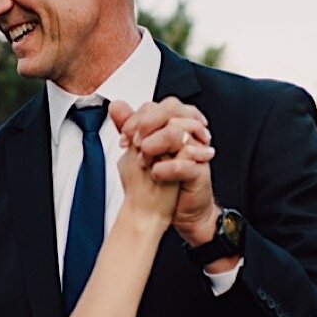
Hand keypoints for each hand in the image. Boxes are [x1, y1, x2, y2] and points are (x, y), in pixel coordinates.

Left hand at [112, 97, 218, 245]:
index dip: (136, 117)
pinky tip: (156, 173)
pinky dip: (169, 167)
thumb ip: (130, 127)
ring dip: (157, 142)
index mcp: (171, 125)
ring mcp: (195, 150)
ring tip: (144, 159)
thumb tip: (116, 106)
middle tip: (134, 141)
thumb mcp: (140, 151)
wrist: (178, 209)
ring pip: (179, 132)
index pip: (155, 106)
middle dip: (147, 122)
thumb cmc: (163, 179)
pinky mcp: (200, 171)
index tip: (124, 135)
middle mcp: (186, 132)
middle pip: (171, 109)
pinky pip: (187, 163)